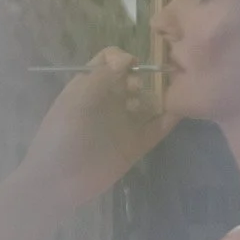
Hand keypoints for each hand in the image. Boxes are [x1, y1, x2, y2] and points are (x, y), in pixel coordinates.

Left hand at [17, 48, 175, 213]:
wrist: (58, 181)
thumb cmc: (62, 136)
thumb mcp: (78, 100)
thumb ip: (101, 76)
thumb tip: (127, 58)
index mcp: (90, 87)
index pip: (110, 61)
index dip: (124, 59)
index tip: (132, 67)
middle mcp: (110, 101)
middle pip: (135, 79)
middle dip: (145, 77)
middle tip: (140, 90)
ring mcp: (124, 123)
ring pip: (149, 101)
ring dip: (160, 95)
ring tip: (160, 100)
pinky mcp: (137, 144)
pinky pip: (158, 127)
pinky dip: (171, 117)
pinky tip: (181, 109)